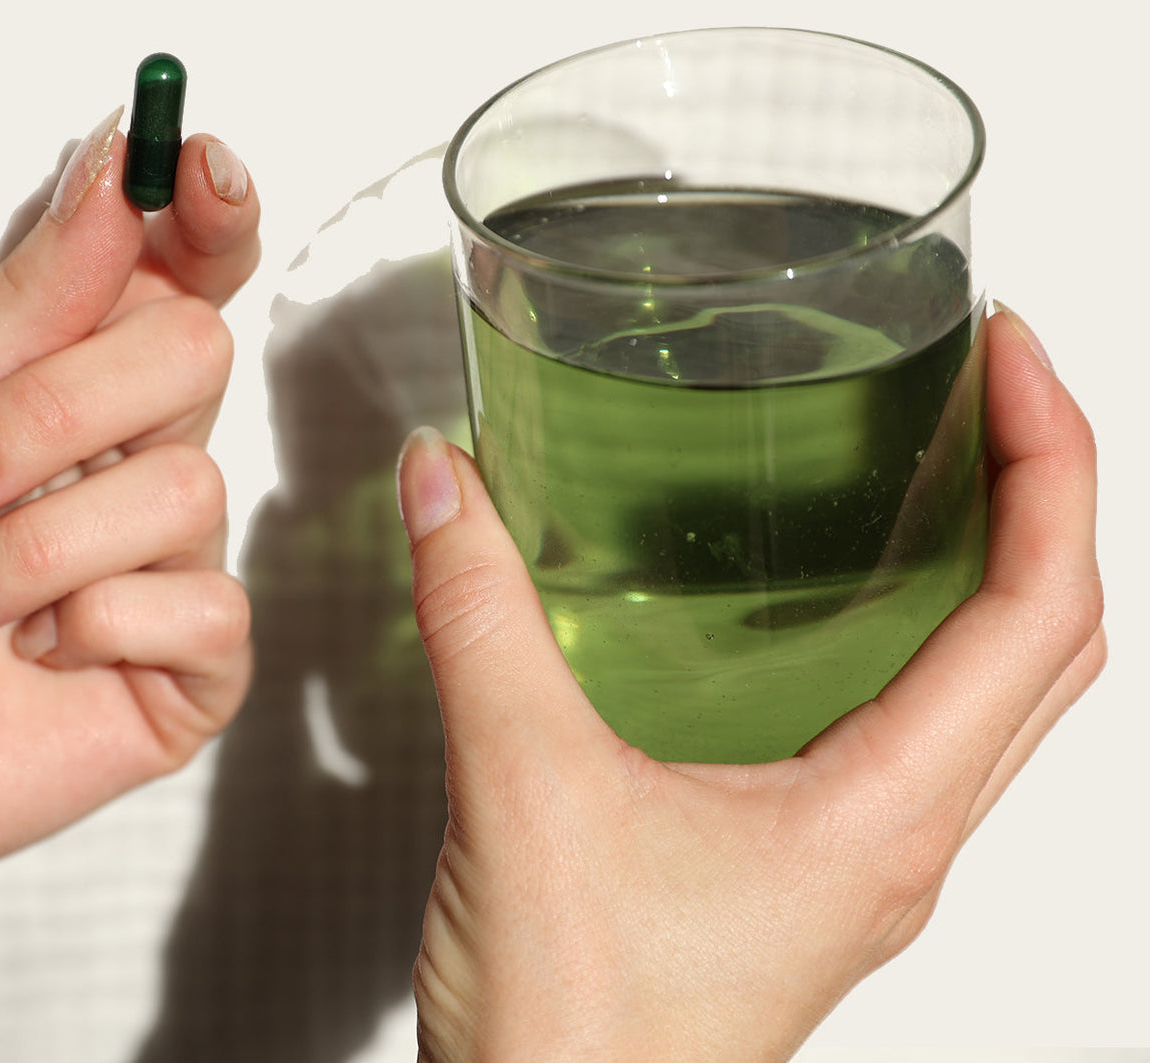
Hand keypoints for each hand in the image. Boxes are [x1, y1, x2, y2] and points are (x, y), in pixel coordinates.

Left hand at [0, 111, 257, 998]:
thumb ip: (33, 295)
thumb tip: (117, 163)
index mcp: (86, 384)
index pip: (189, 275)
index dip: (209, 215)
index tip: (197, 166)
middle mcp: (146, 458)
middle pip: (197, 353)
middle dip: (56, 413)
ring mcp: (179, 560)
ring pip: (188, 489)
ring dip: (36, 549)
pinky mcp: (198, 660)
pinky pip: (204, 608)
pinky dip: (90, 628)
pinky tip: (39, 656)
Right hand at [396, 307, 1104, 1061]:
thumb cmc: (577, 1039)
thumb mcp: (521, 792)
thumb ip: (481, 622)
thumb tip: (451, 489)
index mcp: (881, 817)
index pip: (1042, 611)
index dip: (1052, 458)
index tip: (1009, 352)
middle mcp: (897, 838)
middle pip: (1047, 644)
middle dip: (1044, 489)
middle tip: (990, 382)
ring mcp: (859, 860)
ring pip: (993, 695)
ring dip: (997, 565)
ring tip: (941, 462)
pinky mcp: (802, 868)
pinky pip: (912, 733)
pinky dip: (912, 635)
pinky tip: (826, 603)